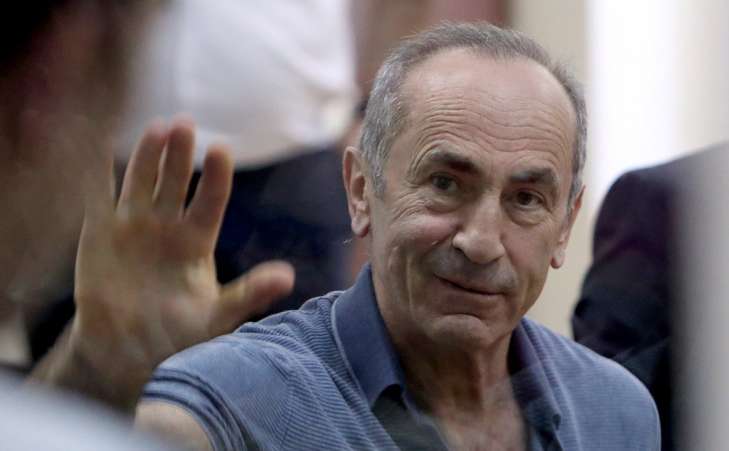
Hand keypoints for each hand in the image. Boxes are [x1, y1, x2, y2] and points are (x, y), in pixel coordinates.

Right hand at [60, 118, 293, 408]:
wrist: (127, 351)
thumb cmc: (177, 334)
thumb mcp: (216, 317)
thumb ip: (249, 294)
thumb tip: (288, 277)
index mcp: (197, 241)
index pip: (210, 200)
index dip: (215, 176)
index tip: (220, 149)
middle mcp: (168, 226)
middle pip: (176, 181)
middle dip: (180, 154)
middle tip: (185, 124)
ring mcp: (134, 226)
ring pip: (142, 181)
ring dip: (148, 155)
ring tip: (157, 127)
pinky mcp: (101, 233)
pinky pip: (99, 198)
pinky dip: (98, 174)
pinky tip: (98, 148)